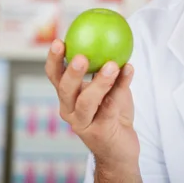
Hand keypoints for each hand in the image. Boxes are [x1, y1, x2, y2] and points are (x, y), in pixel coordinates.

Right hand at [45, 39, 139, 173]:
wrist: (120, 147)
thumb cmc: (113, 112)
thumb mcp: (111, 86)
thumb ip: (109, 67)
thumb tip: (115, 37)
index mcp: (68, 97)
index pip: (55, 76)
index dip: (54, 60)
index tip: (59, 41)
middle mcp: (70, 110)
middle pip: (65, 90)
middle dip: (71, 73)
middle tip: (81, 57)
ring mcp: (83, 123)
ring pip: (86, 102)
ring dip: (99, 82)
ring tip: (111, 65)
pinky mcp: (99, 132)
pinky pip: (111, 106)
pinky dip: (121, 86)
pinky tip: (129, 70)